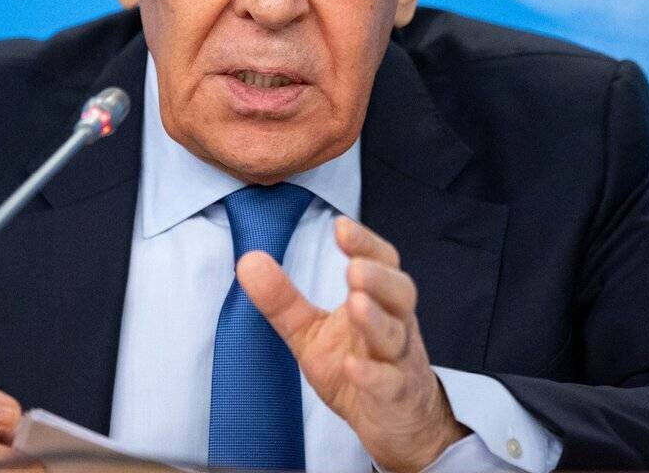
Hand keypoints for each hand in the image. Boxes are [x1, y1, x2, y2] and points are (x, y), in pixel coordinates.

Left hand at [237, 216, 469, 472]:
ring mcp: (399, 361)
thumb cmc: (356, 364)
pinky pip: (389, 384)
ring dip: (377, 319)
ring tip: (355, 303)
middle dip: (378, 278)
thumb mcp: (311, 332)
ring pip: (396, 336)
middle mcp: (395, 324)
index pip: (380, 262)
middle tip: (354, 268)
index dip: (365, 243)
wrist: (398, 422)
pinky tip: (352, 365)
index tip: (341, 226)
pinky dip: (372, 374)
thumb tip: (248, 261)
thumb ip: (282, 299)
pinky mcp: (396, 397)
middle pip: (400, 292)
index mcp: (377, 300)